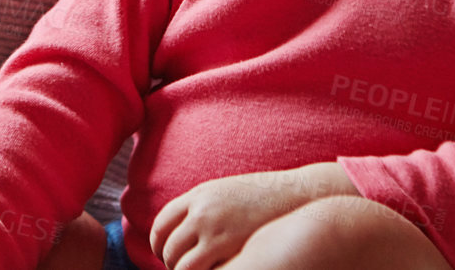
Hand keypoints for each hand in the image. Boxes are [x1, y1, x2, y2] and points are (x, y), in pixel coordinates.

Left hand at [148, 163, 358, 269]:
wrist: (295, 196)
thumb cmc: (261, 197)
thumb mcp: (224, 192)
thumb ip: (201, 207)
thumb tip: (181, 227)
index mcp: (198, 195)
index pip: (162, 224)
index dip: (159, 243)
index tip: (164, 253)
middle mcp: (202, 212)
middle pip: (169, 247)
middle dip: (170, 263)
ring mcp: (217, 231)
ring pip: (183, 265)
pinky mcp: (232, 249)